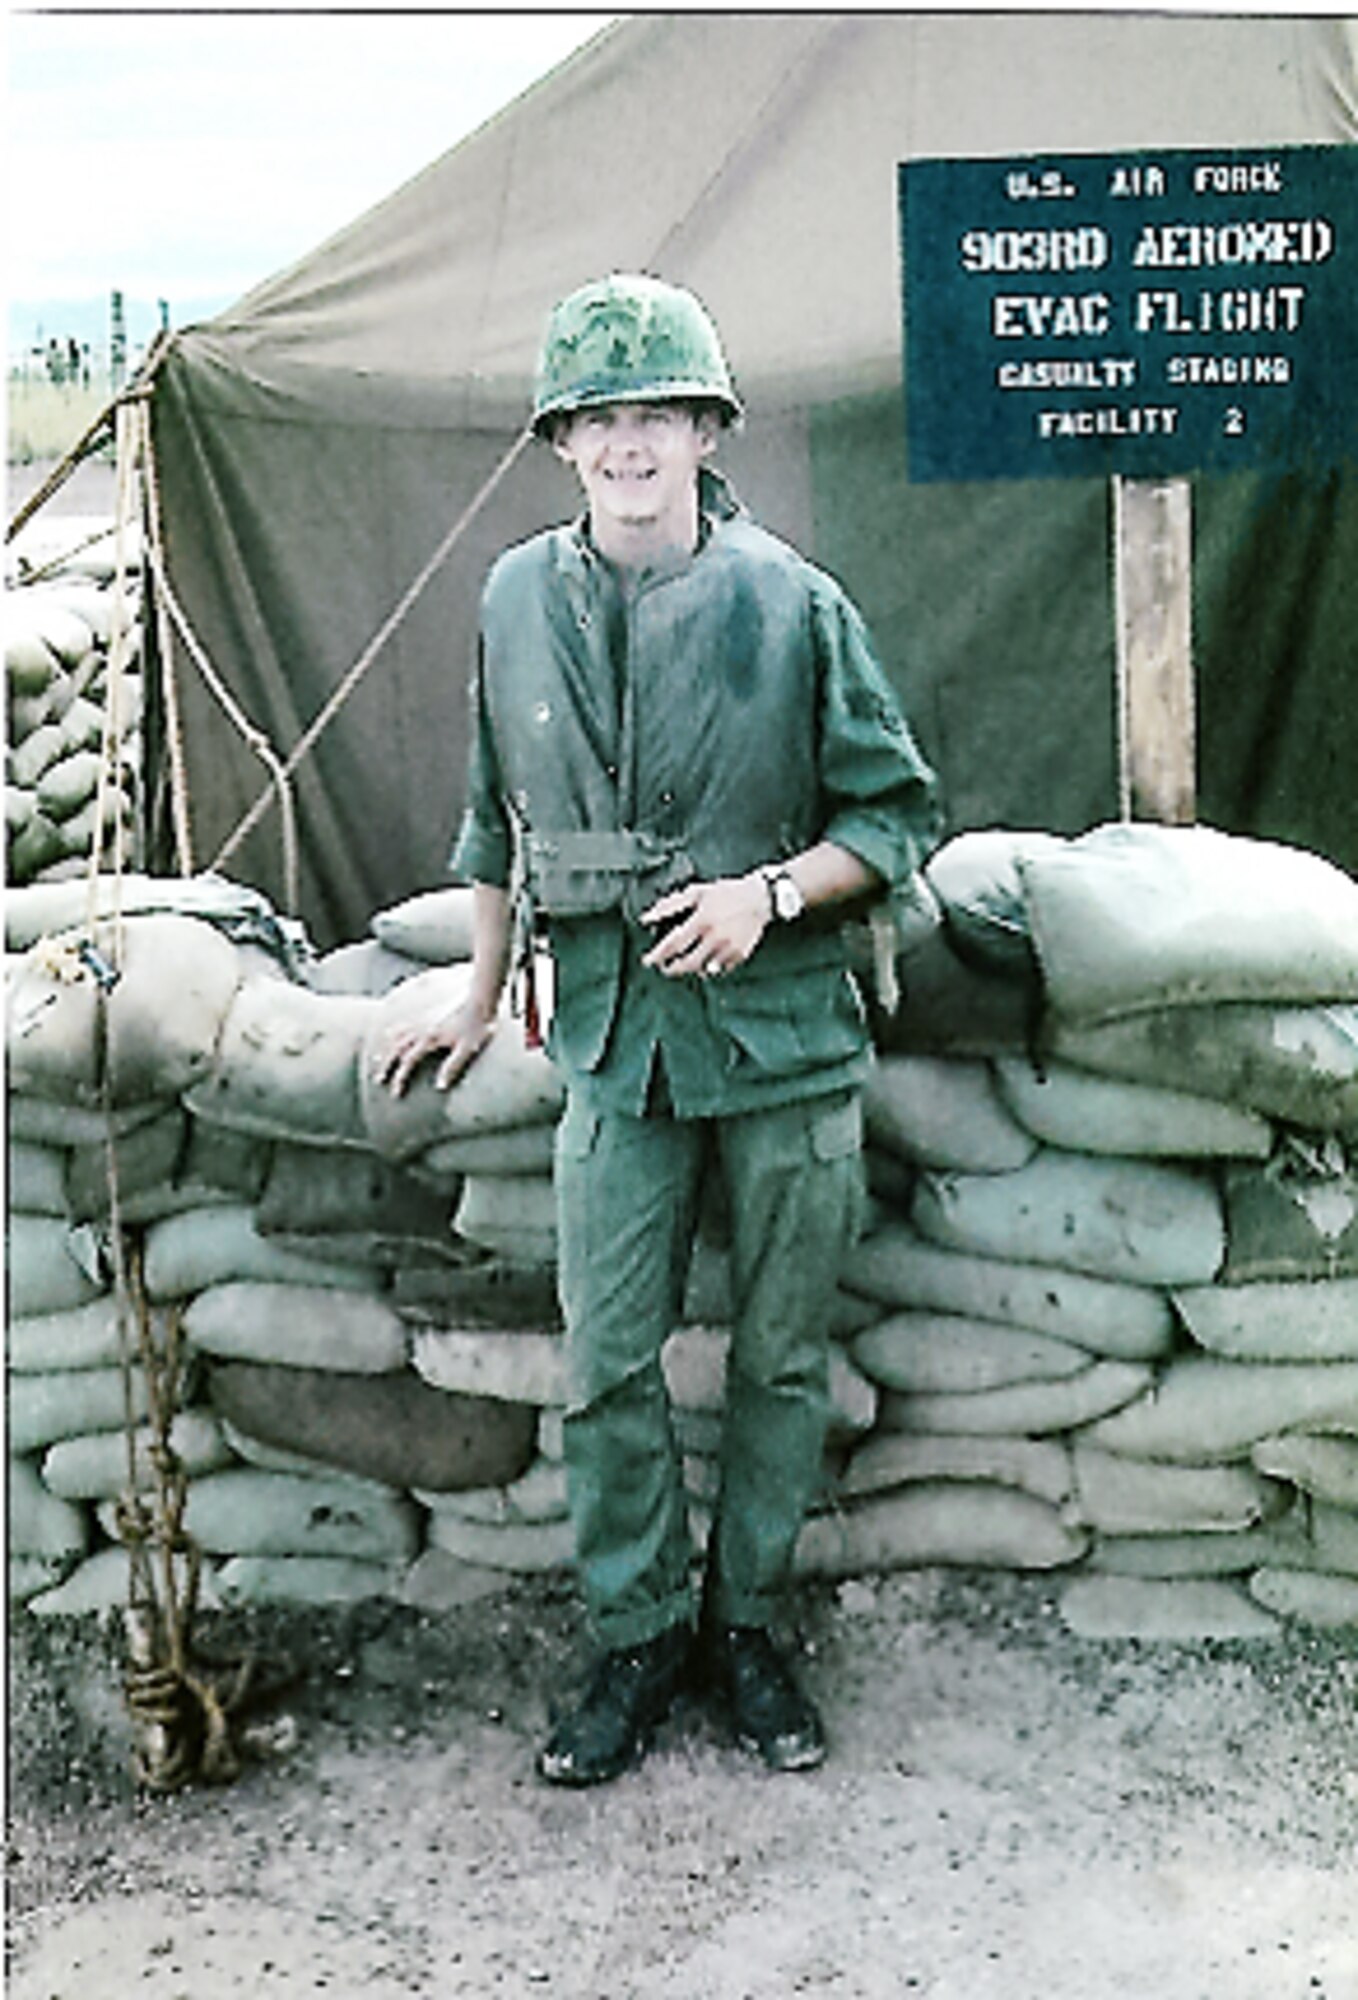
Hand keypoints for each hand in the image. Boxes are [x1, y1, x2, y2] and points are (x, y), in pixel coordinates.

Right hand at [372, 998, 494, 1095]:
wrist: (480, 1000)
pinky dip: (394, 1031)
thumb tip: (440, 1087)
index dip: (400, 1079)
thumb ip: (453, 1066)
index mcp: (430, 1039)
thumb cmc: (477, 1025)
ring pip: (397, 1036)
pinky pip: (404, 1025)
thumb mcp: (468, 1048)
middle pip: (396, 1049)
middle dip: (386, 1065)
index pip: (408, 1062)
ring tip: (376, 1059)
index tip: (395, 1093)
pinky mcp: (428, 1016)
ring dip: (386, 1049)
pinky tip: (390, 1032)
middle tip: (378, 1079)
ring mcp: (423, 1021)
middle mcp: (422, 1030)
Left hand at [640, 873, 770, 978]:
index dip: (658, 955)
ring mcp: (728, 948)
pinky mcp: (740, 954)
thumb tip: (647, 917)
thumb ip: (670, 905)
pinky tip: (707, 964)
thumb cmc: (727, 892)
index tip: (648, 961)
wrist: (760, 897)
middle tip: (665, 968)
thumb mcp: (697, 893)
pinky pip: (722, 969)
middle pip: (688, 963)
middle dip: (673, 969)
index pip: (673, 945)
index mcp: (701, 921)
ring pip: (704, 969)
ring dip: (691, 970)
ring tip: (685, 965)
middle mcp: (714, 938)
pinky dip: (712, 969)